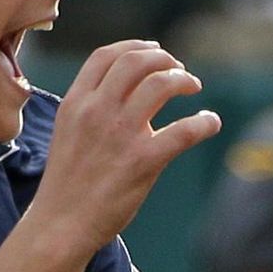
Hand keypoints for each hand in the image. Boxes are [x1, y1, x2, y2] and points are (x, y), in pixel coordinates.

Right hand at [26, 41, 220, 253]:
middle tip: (179, 70)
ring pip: (161, 84)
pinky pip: (185, 129)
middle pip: (136, 62)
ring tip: (193, 87)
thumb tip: (123, 93)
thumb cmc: (67, 184)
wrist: (61, 224)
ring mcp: (121, 133)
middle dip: (164, 60)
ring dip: (183, 80)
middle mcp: (97, 111)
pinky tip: (210, 122)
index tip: (155, 52)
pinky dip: (204, 121)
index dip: (136, 47)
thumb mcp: (68, 134)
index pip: (106, 56)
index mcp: (76, 103)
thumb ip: (90, 110)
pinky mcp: (144, 160)